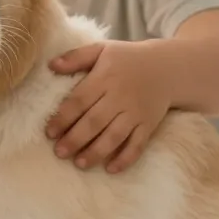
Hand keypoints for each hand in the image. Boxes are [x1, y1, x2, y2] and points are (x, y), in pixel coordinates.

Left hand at [45, 40, 170, 171]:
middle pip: (95, 121)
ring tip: (79, 164)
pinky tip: (111, 169)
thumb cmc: (128, 59)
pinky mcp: (149, 124)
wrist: (168, 68)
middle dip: (75, 139)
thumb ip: (76, 57)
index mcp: (105, 77)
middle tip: (59, 153)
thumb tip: (50, 65)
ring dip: (96, 152)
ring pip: (114, 136)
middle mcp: (120, 96)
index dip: (63, 118)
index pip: (80, 100)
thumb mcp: (102, 49)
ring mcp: (136, 112)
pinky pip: (138, 144)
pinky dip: (126, 158)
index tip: (49, 133)